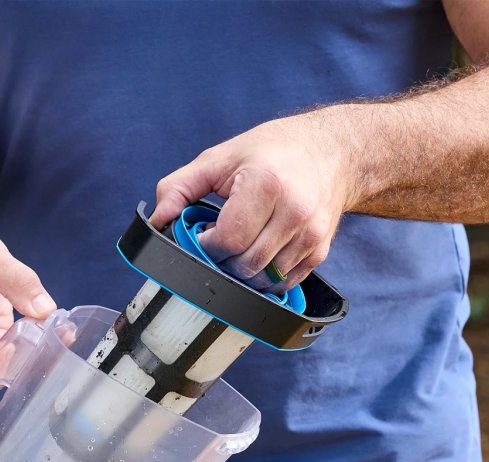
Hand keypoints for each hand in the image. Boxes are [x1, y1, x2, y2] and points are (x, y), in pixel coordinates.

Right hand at [0, 210, 55, 394]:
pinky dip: (32, 345)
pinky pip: (11, 352)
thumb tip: (46, 310)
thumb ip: (17, 282)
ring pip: (1, 369)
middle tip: (49, 344)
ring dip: (30, 356)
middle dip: (17, 365)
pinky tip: (55, 329)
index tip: (18, 347)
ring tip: (59, 334)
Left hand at [149, 112, 360, 292]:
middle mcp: (295, 212)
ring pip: (264, 280)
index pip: (228, 241)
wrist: (331, 151)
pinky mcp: (320, 251)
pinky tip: (259, 252)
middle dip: (223, 260)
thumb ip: (179, 187)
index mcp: (267, 185)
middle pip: (245, 265)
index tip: (204, 234)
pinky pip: (283, 282)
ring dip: (243, 272)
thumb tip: (156, 220)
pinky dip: (264, 277)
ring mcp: (311, 235)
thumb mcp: (219, 158)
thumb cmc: (271, 152)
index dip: (207, 245)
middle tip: (220, 240)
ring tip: (240, 244)